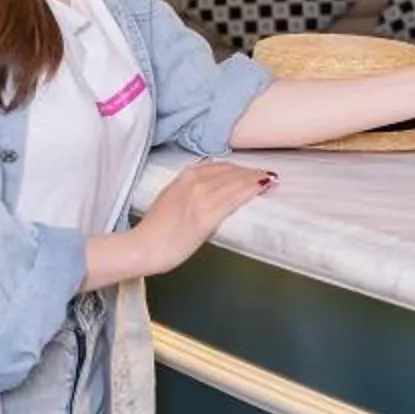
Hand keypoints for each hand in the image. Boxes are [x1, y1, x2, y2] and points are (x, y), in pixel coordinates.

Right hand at [128, 159, 274, 276]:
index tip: (249, 171)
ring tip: (271, 180)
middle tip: (266, 175)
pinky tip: (264, 187)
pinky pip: (236, 197)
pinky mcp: (208, 214)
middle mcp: (194, 181)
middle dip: (250, 172)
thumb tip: (205, 194)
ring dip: (256, 178)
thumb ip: (188, 192)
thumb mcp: (170, 200)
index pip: (218, 166)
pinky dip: (252, 189)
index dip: (237, 168)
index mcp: (184, 177)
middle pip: (230, 171)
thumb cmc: (155, 231)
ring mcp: (202, 196)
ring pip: (236, 181)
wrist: (143, 247)